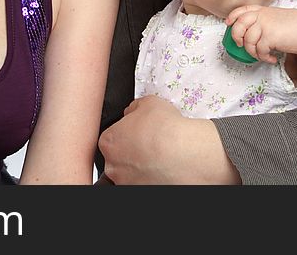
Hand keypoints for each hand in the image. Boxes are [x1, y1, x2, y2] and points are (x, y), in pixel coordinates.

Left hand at [97, 95, 239, 183]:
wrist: (187, 153)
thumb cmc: (167, 130)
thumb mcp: (148, 103)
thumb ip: (134, 108)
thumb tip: (133, 112)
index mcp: (109, 142)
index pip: (112, 138)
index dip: (127, 134)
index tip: (138, 133)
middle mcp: (113, 166)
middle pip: (119, 157)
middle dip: (133, 152)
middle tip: (151, 145)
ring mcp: (127, 182)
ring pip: (132, 173)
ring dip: (143, 167)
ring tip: (161, 157)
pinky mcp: (143, 192)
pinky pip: (146, 183)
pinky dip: (154, 178)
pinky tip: (166, 169)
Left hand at [225, 5, 296, 63]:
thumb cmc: (296, 26)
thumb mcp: (276, 17)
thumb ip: (262, 20)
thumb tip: (250, 32)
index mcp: (262, 10)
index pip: (241, 10)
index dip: (232, 17)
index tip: (229, 24)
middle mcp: (261, 16)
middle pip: (238, 26)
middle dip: (236, 37)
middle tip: (241, 45)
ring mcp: (264, 26)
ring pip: (248, 42)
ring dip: (253, 52)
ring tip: (263, 55)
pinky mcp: (269, 37)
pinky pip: (259, 51)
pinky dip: (264, 58)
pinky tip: (272, 59)